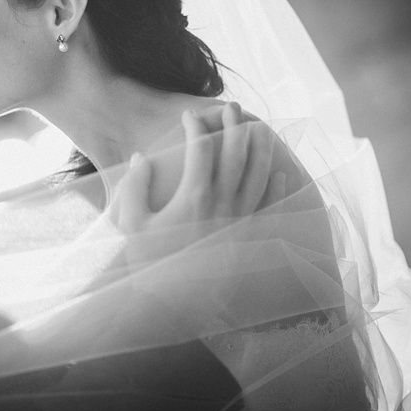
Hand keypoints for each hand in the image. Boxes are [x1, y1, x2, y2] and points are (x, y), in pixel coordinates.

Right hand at [109, 104, 285, 263]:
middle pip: (235, 154)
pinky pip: (268, 207)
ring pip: (258, 175)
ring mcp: (238, 220)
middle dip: (234, 126)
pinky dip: (276, 188)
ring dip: (260, 148)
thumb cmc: (148, 262)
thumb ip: (134, 187)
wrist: (173, 304)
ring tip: (259, 128)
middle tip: (232, 106)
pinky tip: (279, 172)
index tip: (187, 115)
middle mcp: (221, 204)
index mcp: (193, 197)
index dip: (194, 127)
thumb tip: (141, 158)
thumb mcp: (131, 223)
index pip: (199, 149)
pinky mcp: (246, 236)